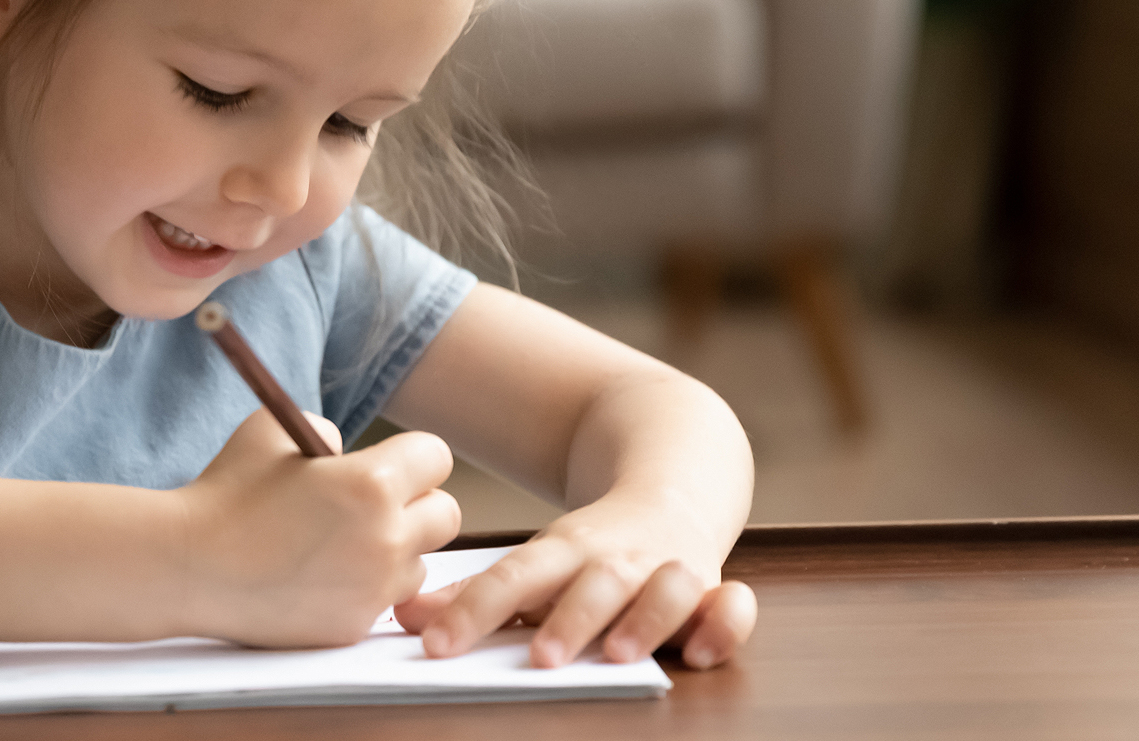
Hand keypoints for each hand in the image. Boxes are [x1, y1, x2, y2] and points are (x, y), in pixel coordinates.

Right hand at [173, 409, 461, 647]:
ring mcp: (373, 588)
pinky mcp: (353, 625)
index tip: (389, 464)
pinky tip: (318, 575)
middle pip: (446, 514)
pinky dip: (362, 587)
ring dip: (394, 550)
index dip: (412, 457)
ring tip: (339, 543)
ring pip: (419, 561)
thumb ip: (327, 432)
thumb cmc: (227, 490)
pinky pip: (383, 599)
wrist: (187, 565)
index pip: (437, 458)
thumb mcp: (275, 430)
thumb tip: (350, 453)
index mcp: (372, 482)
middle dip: (416, 504)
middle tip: (373, 505)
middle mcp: (386, 537)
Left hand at [393, 495, 755, 668]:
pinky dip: (725, 623)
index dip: (474, 610)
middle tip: (543, 657)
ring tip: (621, 655)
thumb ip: (476, 597)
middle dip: (571, 618)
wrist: (671, 481)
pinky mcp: (716, 586)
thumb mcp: (534, 563)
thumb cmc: (590, 550)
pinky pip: (734, 604)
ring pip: (668, 587)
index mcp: (564, 552)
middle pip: (594, 584)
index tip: (437, 646)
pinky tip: (701, 652)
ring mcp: (671, 569)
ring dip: (647, 619)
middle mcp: (618, 559)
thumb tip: (405, 620)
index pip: (513, 577)